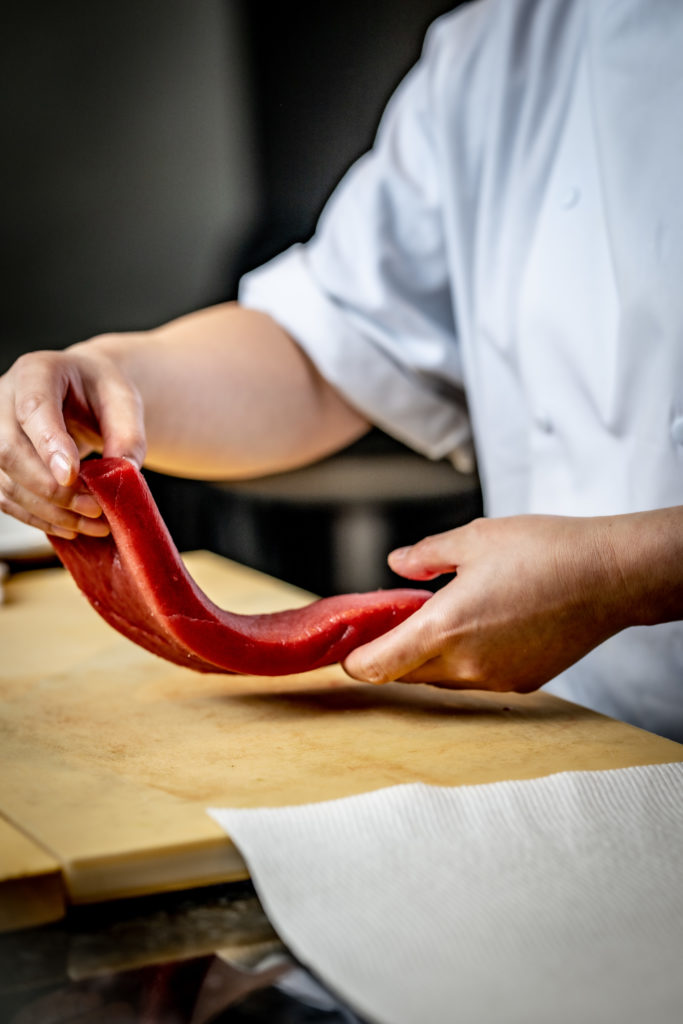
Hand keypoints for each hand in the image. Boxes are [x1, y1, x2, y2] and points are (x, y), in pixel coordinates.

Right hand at [0, 342, 145, 537]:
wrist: (81, 391)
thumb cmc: (100, 392)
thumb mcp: (125, 401)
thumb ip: (128, 435)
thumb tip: (125, 474)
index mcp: (36, 372)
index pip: (33, 409)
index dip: (48, 445)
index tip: (72, 476)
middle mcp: (3, 399)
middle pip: (9, 450)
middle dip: (52, 489)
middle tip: (95, 508)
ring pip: (5, 481)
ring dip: (49, 512)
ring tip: (93, 524)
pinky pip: (6, 498)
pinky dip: (39, 518)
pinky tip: (71, 527)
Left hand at [343, 515, 632, 691]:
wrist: (610, 577)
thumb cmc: (544, 552)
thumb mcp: (473, 539)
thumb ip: (425, 556)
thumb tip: (397, 563)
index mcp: (444, 628)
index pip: (378, 666)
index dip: (354, 662)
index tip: (347, 649)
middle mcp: (466, 664)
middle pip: (405, 674)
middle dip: (390, 654)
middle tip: (390, 622)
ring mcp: (495, 678)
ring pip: (440, 679)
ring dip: (427, 657)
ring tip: (437, 618)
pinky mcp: (521, 682)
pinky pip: (474, 678)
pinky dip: (462, 660)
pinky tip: (477, 627)